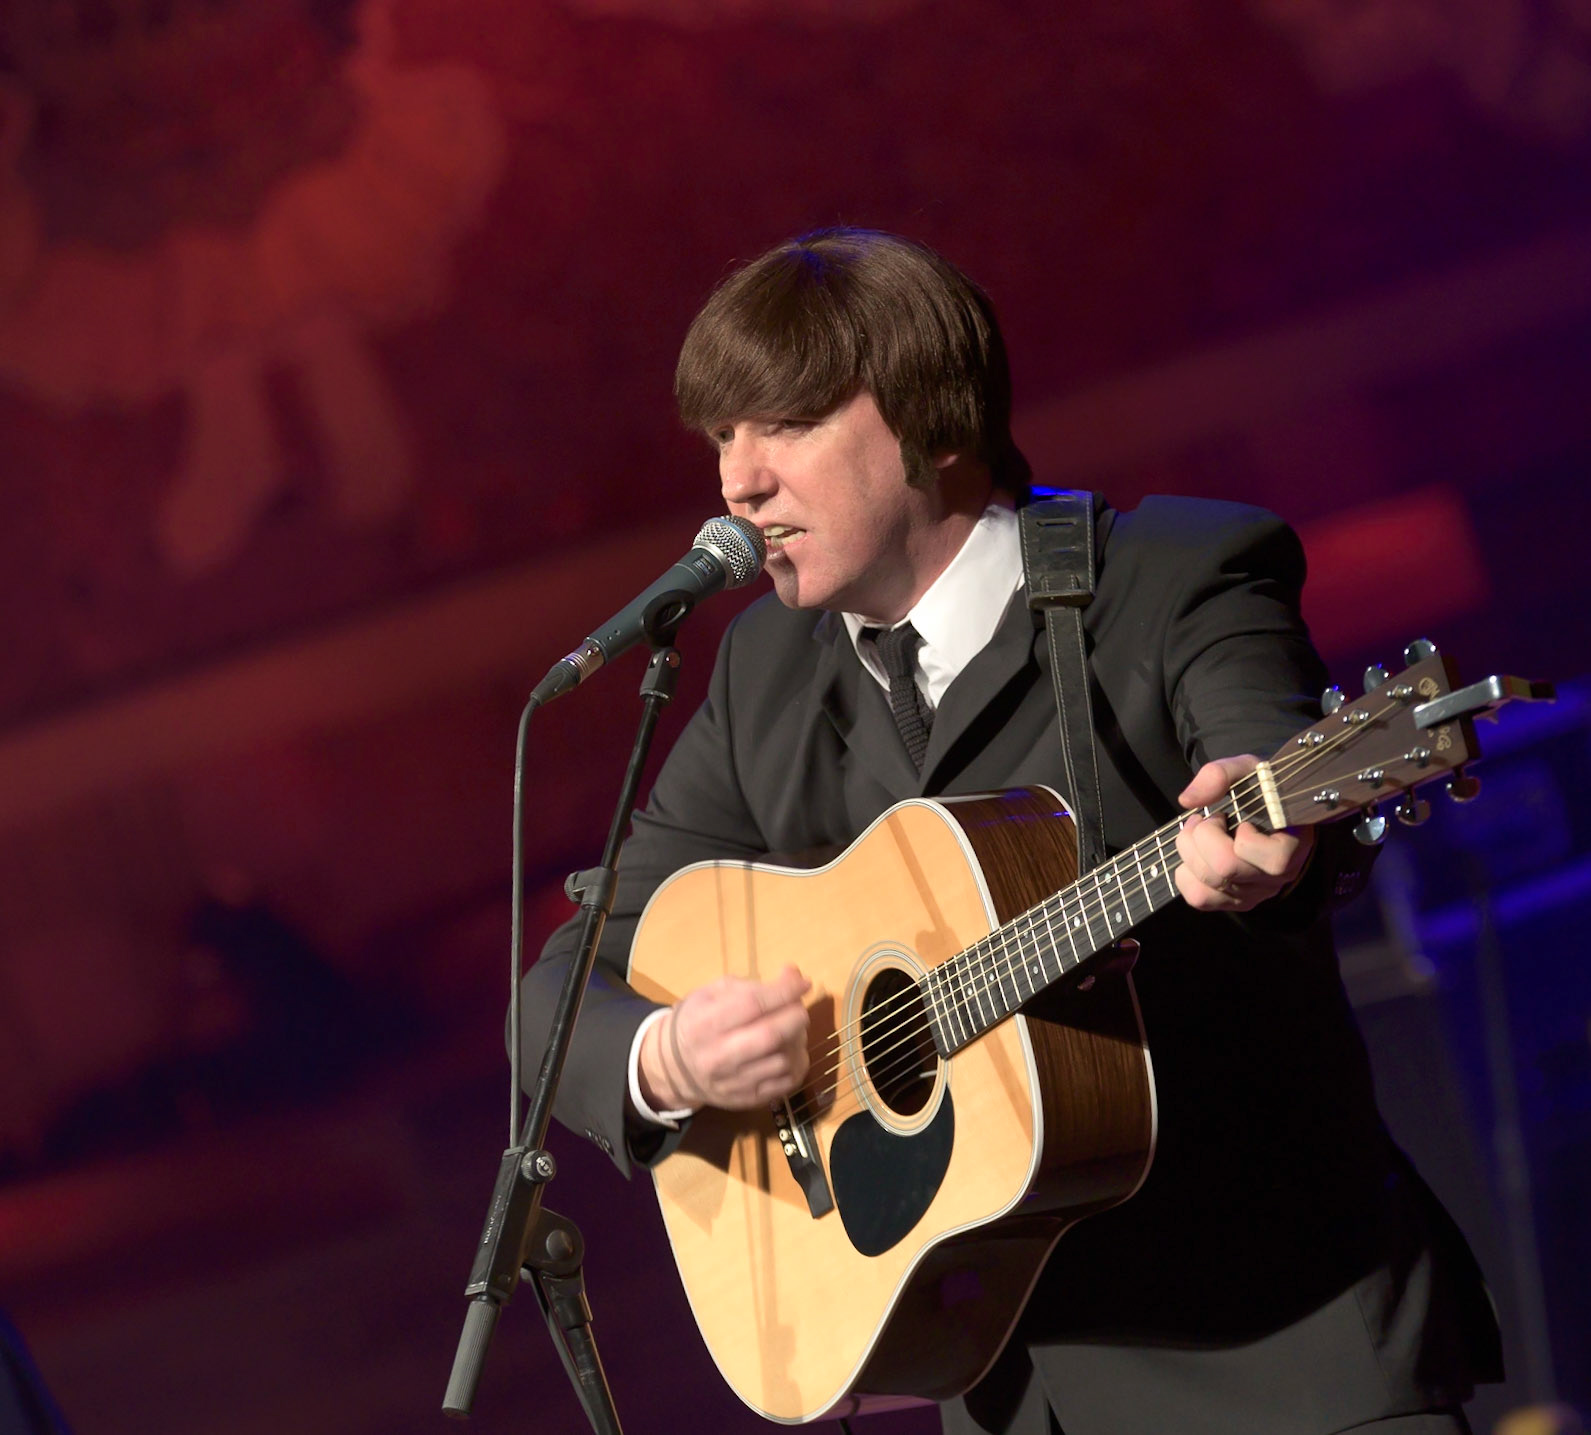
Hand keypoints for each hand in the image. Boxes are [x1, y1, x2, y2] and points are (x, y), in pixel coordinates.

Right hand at [639, 964, 811, 1112]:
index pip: (751, 1005)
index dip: (783, 991)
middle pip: (770, 1036)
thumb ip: (752, 984)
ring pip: (782, 1061)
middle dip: (795, 1016)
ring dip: (797, 1040)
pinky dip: (796, 1063)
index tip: (803, 983)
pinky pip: (786, 1083)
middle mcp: (718, 1056)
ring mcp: (734, 1083)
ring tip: (791, 1029)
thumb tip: (794, 975)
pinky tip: (790, 1050)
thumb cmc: (697, 1021)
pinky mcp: (748, 1100)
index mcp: (705, 1023)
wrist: (676, 1069)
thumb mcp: (712, 993)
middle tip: (799, 1007)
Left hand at [1174, 756, 1313, 911]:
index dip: (1229, 831)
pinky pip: (1199, 899)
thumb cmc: (1262, 791)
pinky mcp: (1236, 903)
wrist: (1271, 808)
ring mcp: (1256, 894)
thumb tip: (1188, 800)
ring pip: (1207, 887)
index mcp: (1291, 845)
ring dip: (1188, 854)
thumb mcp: (1248, 771)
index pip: (1255, 853)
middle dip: (1200, 837)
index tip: (1228, 815)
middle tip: (1204, 819)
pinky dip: (1185, 875)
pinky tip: (1195, 856)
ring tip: (1197, 834)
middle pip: (1225, 870)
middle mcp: (1277, 877)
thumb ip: (1221, 775)